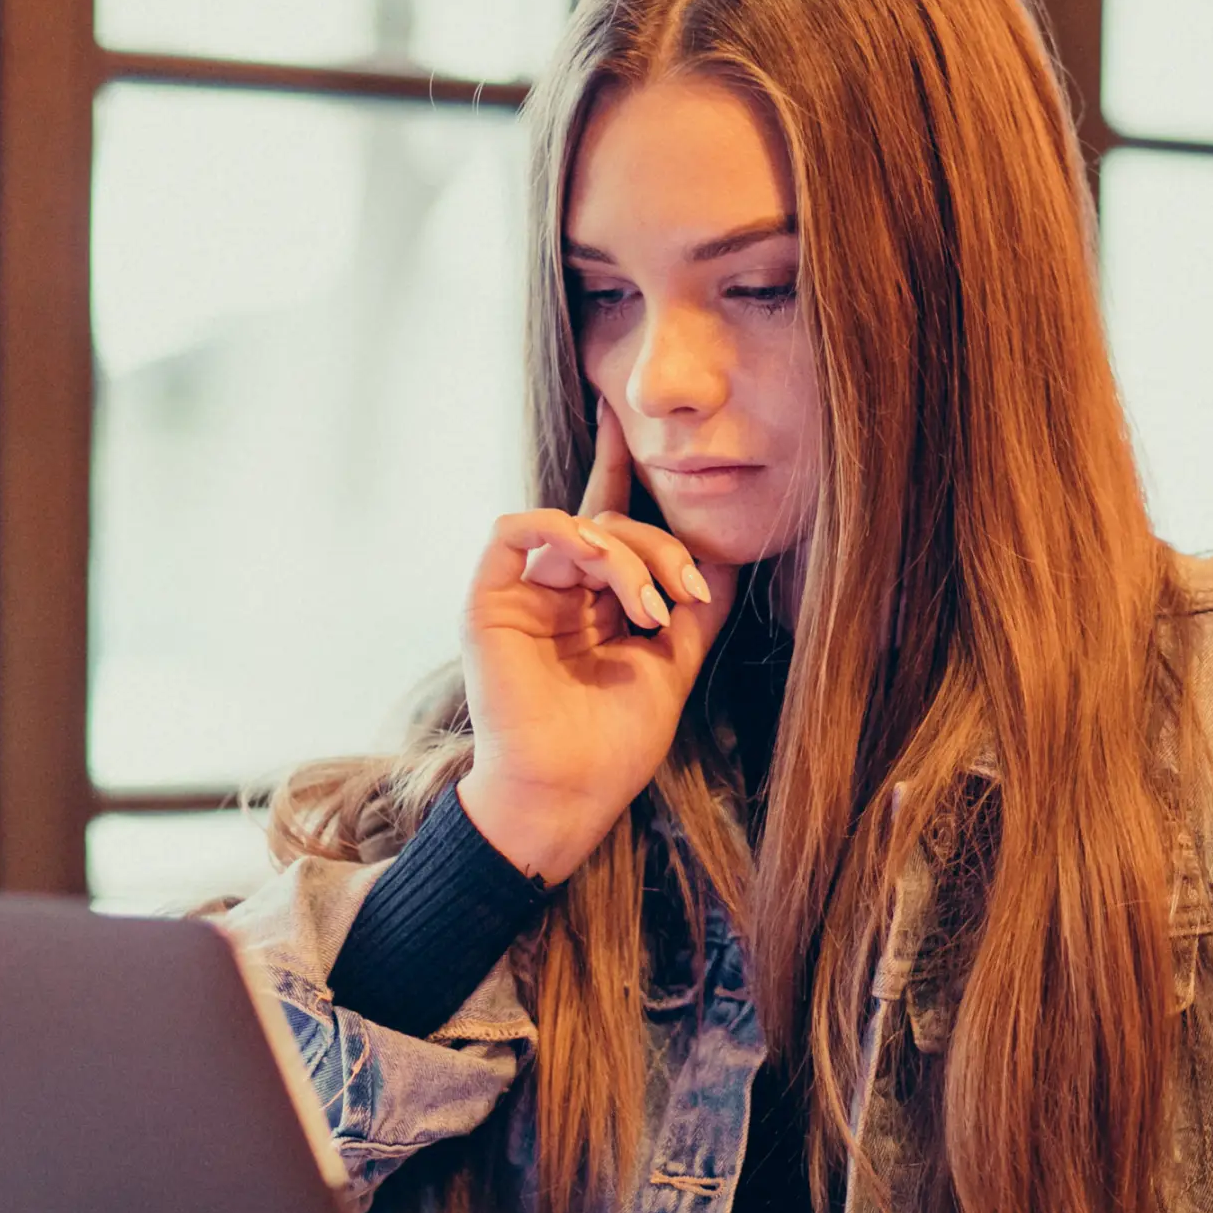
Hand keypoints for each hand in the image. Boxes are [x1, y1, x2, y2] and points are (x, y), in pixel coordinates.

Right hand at [457, 405, 736, 882]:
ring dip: (625, 554)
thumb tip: (723, 550)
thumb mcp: (674, 665)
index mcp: (592, 604)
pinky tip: (601, 565)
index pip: (608, 521)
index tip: (629, 419)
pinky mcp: (489, 601)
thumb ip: (696, 606)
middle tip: (687, 597)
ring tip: (651, 609)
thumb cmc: (615, 745)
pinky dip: (564, 531)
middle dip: (660, 547)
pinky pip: (516, 529)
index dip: (619, 469)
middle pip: (610, 523)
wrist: (568, 793)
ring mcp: (519, 594)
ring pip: (575, 525)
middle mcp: (553, 591)